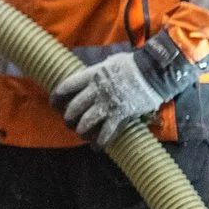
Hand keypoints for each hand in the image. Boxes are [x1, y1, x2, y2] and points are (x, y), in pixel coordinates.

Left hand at [51, 47, 187, 145]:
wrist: (154, 71)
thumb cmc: (134, 63)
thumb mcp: (110, 62)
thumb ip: (99, 70)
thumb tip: (94, 73)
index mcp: (91, 75)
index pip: (67, 86)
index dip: (57, 96)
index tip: (54, 103)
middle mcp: (96, 90)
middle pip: (74, 107)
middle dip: (68, 117)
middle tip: (68, 122)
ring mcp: (107, 103)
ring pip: (86, 121)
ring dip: (81, 130)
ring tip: (81, 134)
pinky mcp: (120, 114)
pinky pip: (106, 131)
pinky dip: (100, 140)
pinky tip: (97, 146)